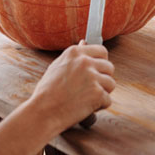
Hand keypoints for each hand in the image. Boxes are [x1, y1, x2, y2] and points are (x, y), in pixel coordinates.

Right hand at [0, 41, 114, 154]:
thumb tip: (85, 42)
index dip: (102, 62)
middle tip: (91, 88)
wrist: (43, 112)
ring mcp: (92, 77)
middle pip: (109, 67)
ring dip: (103, 92)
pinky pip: (108, 100)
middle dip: (103, 78)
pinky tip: (87, 107)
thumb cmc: (47, 91)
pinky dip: (99, 106)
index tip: (97, 71)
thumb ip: (74, 56)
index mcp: (75, 52)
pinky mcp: (97, 93)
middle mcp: (85, 62)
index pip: (102, 51)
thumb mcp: (57, 66)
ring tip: (88, 98)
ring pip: (111, 83)